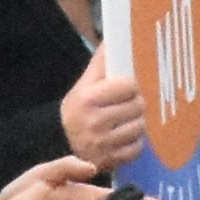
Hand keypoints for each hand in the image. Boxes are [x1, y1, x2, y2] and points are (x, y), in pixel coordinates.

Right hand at [59, 53, 146, 169]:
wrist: (59, 144)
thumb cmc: (76, 110)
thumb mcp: (83, 85)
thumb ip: (100, 63)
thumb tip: (113, 39)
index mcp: (89, 98)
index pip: (129, 85)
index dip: (131, 86)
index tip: (126, 88)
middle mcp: (96, 121)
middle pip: (138, 106)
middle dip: (135, 104)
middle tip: (128, 105)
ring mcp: (104, 143)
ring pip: (140, 127)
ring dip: (136, 123)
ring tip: (126, 121)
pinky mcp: (111, 160)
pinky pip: (137, 148)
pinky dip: (134, 143)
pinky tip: (123, 138)